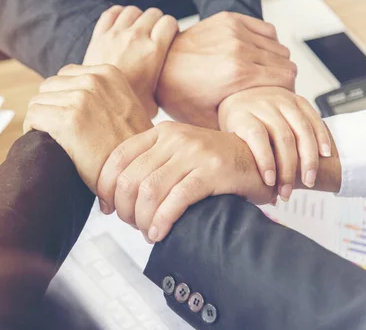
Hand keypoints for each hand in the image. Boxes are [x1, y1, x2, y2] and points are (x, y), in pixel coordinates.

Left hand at [24, 64, 152, 199]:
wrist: (137, 170)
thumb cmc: (130, 146)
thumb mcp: (124, 107)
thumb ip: (102, 94)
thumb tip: (73, 94)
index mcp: (108, 73)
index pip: (66, 75)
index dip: (61, 98)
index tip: (65, 117)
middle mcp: (94, 80)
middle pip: (48, 86)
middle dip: (49, 108)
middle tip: (56, 131)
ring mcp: (80, 98)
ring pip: (37, 102)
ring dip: (41, 119)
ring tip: (52, 138)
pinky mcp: (68, 120)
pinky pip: (33, 116)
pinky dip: (33, 129)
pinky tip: (46, 142)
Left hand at [83, 6, 178, 116]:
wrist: (94, 107)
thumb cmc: (125, 111)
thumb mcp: (154, 104)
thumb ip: (162, 91)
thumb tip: (170, 93)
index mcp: (152, 51)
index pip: (169, 22)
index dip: (171, 28)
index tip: (168, 37)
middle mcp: (135, 38)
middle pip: (153, 13)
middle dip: (156, 21)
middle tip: (153, 35)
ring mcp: (115, 35)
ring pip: (133, 11)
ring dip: (138, 17)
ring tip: (138, 30)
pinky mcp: (98, 36)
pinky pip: (111, 13)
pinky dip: (118, 14)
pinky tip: (121, 25)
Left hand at [97, 122, 274, 242]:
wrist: (260, 160)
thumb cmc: (214, 165)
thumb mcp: (178, 156)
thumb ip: (150, 167)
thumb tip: (114, 198)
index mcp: (161, 133)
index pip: (118, 157)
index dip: (105, 186)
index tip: (107, 208)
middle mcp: (175, 138)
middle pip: (131, 178)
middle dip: (125, 209)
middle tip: (131, 224)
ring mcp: (195, 152)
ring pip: (150, 190)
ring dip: (143, 219)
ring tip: (147, 232)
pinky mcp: (214, 171)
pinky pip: (177, 199)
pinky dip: (163, 220)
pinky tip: (160, 233)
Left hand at [156, 12, 297, 128]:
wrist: (158, 67)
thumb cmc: (179, 93)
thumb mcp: (208, 120)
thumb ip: (240, 124)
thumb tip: (260, 141)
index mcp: (237, 74)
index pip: (287, 78)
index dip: (285, 91)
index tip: (276, 99)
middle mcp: (239, 49)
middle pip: (286, 61)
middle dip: (280, 78)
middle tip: (267, 89)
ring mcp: (234, 31)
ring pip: (277, 45)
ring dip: (273, 60)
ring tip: (258, 73)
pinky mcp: (228, 20)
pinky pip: (265, 29)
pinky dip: (264, 41)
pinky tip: (252, 55)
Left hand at [218, 87, 331, 200]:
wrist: (242, 94)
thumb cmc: (237, 123)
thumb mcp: (231, 138)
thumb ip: (243, 159)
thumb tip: (260, 197)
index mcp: (242, 114)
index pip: (256, 136)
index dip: (265, 160)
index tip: (270, 182)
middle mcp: (262, 105)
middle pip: (282, 136)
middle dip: (289, 168)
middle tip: (289, 190)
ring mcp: (281, 101)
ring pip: (301, 129)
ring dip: (308, 157)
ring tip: (309, 180)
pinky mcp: (297, 99)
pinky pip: (313, 118)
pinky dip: (321, 137)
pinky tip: (324, 155)